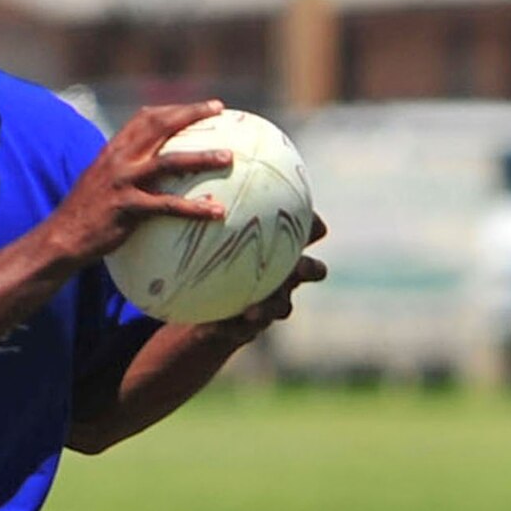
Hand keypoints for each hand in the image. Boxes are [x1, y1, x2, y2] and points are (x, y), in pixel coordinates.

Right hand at [52, 100, 230, 263]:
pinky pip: (167, 206)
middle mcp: (119, 159)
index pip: (145, 117)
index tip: (202, 107)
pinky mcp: (127, 208)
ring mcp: (123, 182)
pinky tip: (216, 212)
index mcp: (113, 150)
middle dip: (191, 114)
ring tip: (228, 158)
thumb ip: (123, 172)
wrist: (61, 238)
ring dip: (201, 157)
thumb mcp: (101, 183)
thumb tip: (152, 175)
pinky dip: (194, 208)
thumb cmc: (85, 215)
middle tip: (219, 109)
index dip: (175, 109)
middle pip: (160, 126)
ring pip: (169, 162)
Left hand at [199, 213, 329, 346]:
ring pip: (283, 305)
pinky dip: (234, 326)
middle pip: (312, 270)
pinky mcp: (255, 324)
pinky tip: (216, 325)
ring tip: (253, 310)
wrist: (212, 296)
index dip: (314, 226)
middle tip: (297, 267)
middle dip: (308, 268)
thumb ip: (214, 208)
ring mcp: (275, 300)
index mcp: (284, 245)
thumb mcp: (214, 229)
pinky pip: (249, 327)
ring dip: (269, 306)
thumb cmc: (217, 251)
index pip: (309, 231)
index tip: (310, 222)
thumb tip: (196, 183)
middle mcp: (287, 273)